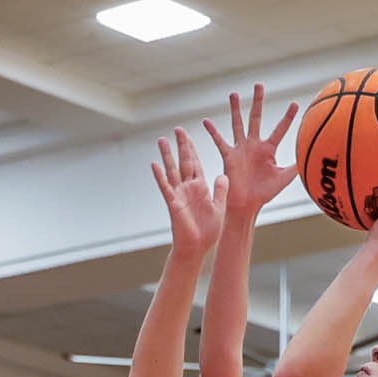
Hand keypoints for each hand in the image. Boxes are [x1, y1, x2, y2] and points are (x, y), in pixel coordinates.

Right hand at [152, 127, 228, 254]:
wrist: (199, 248)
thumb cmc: (208, 231)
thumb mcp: (219, 207)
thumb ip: (220, 191)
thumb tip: (223, 175)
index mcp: (200, 187)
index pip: (195, 163)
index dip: (192, 149)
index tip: (188, 135)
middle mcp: (188, 188)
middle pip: (183, 162)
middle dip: (181, 145)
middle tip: (177, 128)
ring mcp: (179, 194)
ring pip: (172, 170)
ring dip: (167, 155)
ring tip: (162, 140)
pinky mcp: (174, 203)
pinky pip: (166, 187)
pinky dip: (160, 176)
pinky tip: (154, 164)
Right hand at [203, 83, 298, 213]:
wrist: (247, 205)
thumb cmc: (265, 193)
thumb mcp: (284, 178)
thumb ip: (296, 166)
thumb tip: (310, 156)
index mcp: (268, 149)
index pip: (280, 129)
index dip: (288, 117)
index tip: (295, 103)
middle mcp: (254, 145)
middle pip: (256, 118)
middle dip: (258, 102)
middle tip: (260, 85)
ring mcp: (241, 149)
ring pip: (238, 124)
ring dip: (236, 110)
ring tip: (234, 94)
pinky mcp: (229, 156)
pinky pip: (220, 142)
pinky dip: (214, 132)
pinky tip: (207, 121)